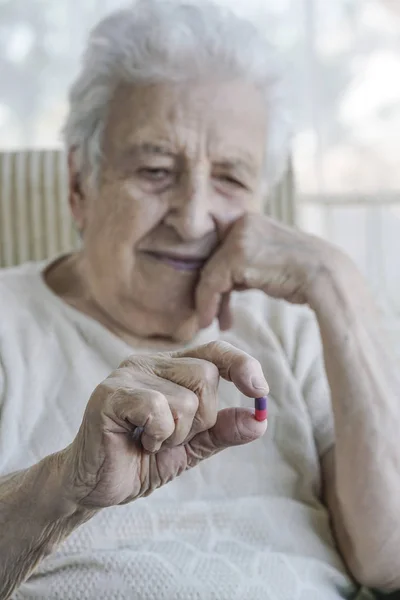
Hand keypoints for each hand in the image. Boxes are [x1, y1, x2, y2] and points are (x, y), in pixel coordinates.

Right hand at [59, 342, 268, 509]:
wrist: (95, 486)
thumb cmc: (141, 459)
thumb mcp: (192, 446)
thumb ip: (222, 431)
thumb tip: (260, 420)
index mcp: (170, 368)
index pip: (214, 351)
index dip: (242, 365)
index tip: (260, 390)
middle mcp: (149, 363)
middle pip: (206, 375)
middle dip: (202, 420)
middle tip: (172, 437)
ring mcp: (127, 375)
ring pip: (186, 398)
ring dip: (177, 434)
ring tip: (151, 442)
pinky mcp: (109, 395)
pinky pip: (158, 409)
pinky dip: (158, 436)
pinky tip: (137, 443)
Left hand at [196, 213, 332, 328]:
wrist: (327, 278)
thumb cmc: (303, 275)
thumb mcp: (270, 261)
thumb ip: (249, 263)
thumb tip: (230, 283)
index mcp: (250, 220)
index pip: (220, 250)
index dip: (216, 278)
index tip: (218, 302)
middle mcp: (242, 222)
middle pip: (213, 261)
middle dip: (212, 291)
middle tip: (213, 316)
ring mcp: (240, 238)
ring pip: (210, 273)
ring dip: (208, 301)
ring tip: (212, 322)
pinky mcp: (237, 256)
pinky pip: (211, 283)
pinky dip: (207, 304)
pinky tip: (211, 321)